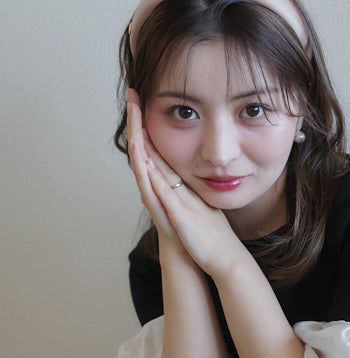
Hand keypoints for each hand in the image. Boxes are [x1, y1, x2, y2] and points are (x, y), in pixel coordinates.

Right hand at [126, 90, 244, 276]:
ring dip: (137, 140)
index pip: (155, 148)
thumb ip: (198, 183)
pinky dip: (144, 170)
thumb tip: (209, 164)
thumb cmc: (208, 234)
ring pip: (144, 166)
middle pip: (145, 151)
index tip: (145, 97)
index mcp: (171, 185)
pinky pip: (152, 188)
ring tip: (131, 115)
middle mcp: (162, 191)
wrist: (210, 262)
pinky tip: (139, 152)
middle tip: (132, 95)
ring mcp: (163, 202)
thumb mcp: (203, 200)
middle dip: (138, 123)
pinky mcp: (168, 214)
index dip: (148, 123)